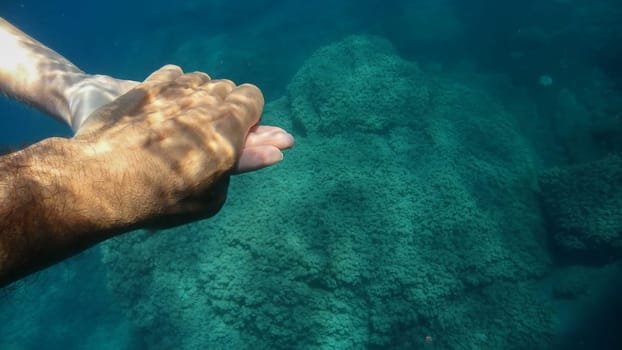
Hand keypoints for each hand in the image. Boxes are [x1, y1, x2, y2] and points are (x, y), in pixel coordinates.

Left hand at [72, 65, 292, 226]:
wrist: (100, 182)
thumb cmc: (161, 200)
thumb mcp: (212, 195)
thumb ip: (245, 165)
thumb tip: (276, 151)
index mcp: (229, 127)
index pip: (254, 98)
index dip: (250, 117)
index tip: (237, 137)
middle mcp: (207, 100)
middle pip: (228, 87)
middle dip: (225, 107)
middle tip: (208, 136)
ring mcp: (175, 88)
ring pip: (202, 79)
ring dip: (200, 96)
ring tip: (182, 123)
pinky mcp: (147, 85)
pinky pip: (173, 73)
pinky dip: (175, 86)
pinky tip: (162, 108)